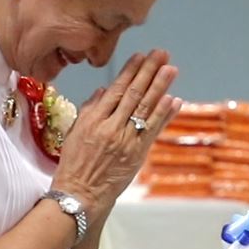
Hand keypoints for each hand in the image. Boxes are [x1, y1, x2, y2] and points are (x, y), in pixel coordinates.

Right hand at [49, 49, 179, 218]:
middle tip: (161, 54)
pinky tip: (174, 99)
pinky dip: (164, 114)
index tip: (140, 56)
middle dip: (149, 72)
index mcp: (92, 119)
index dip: (130, 71)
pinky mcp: (136, 154)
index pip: (115, 89)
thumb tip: (104, 90)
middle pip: (133, 94)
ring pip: (145, 108)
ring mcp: (125, 140)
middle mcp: (109, 127)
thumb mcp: (75, 133)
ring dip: (160, 87)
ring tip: (171, 69)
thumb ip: (89, 109)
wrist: (80, 194)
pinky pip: (153, 129)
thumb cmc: (74, 165)